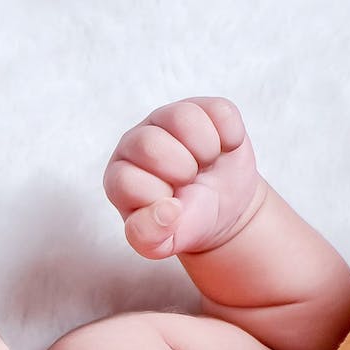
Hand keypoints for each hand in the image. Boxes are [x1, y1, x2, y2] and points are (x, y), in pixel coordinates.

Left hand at [104, 96, 269, 259]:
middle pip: (149, 144)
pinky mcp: (201, 107)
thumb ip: (150, 237)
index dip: (158, 199)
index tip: (173, 206)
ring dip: (205, 149)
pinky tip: (223, 150)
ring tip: (205, 163)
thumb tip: (166, 210)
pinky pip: (219, 111)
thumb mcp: (164, 242)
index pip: (126, 181)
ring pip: (182, 117)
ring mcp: (166, 120)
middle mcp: (135, 143)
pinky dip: (230, 136)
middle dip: (181, 171)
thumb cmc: (186, 221)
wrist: (222, 206)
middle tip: (190, 182)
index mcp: (119, 177)